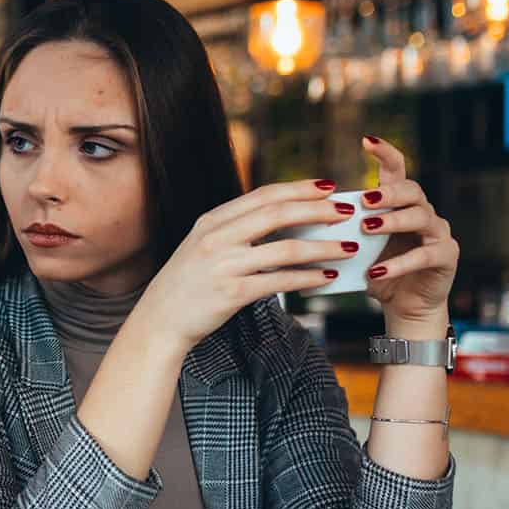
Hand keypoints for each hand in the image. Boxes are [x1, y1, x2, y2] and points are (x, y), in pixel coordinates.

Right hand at [133, 178, 364, 355]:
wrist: (159, 322)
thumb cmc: (186, 285)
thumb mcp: (202, 246)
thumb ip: (234, 230)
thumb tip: (281, 219)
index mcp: (212, 221)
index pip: (263, 195)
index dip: (299, 188)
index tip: (328, 186)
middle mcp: (217, 238)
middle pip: (278, 214)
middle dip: (318, 210)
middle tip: (347, 212)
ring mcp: (224, 265)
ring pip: (286, 249)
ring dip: (323, 247)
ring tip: (348, 248)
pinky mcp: (232, 294)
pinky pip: (280, 281)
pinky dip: (308, 278)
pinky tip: (326, 277)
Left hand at [359, 136, 458, 337]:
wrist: (405, 305)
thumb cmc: (377, 272)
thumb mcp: (356, 250)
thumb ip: (341, 232)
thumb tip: (304, 223)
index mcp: (399, 204)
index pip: (396, 170)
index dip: (384, 153)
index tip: (366, 140)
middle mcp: (422, 212)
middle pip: (411, 190)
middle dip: (387, 193)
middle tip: (364, 201)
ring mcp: (438, 232)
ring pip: (420, 217)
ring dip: (392, 221)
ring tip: (367, 229)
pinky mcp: (446, 256)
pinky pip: (425, 255)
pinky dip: (399, 263)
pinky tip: (377, 271)